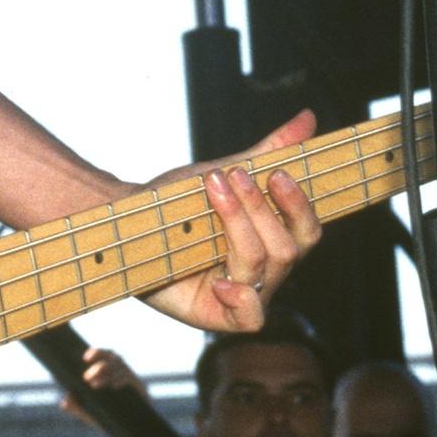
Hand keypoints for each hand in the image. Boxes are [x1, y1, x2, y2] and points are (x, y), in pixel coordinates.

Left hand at [57, 346, 141, 431]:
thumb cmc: (105, 419)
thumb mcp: (88, 413)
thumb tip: (64, 402)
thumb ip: (76, 407)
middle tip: (86, 378)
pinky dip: (121, 379)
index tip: (85, 358)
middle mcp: (122, 372)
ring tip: (95, 385)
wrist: (125, 434)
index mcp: (110, 372)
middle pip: (114, 358)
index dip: (97, 352)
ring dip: (108, 374)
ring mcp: (132, 380)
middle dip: (99, 366)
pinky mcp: (141, 390)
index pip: (105, 355)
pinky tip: (113, 386)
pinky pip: (132, 379)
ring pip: (122, 367)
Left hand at [139, 112, 322, 333]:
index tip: (276, 174)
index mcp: (271, 239)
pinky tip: (222, 281)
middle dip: (258, 209)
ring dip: (237, 224)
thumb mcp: (225, 170)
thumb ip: (268, 152)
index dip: (300, 206)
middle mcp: (263, 271)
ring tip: (212, 191)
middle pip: (287, 250)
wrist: (127, 220)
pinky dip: (242, 299)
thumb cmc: (177, 200)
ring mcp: (242, 295)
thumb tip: (308, 118)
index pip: (307, 231)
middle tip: (230, 177)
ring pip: (261, 267)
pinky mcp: (216, 315)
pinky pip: (249, 318)